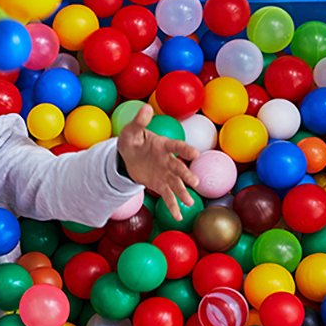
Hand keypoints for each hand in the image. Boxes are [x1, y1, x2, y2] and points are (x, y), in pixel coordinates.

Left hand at [117, 104, 200, 220]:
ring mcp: (166, 174)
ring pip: (177, 184)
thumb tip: (146, 108)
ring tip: (190, 203)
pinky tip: (178, 217)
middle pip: (179, 168)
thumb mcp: (131, 132)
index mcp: (164, 145)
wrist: (128, 157)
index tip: (196, 155)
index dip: (186, 150)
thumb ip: (139, 122)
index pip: (177, 146)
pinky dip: (173, 206)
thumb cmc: (132, 141)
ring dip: (183, 193)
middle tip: (195, 182)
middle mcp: (168, 160)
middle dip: (187, 175)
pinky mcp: (161, 185)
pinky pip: (168, 196)